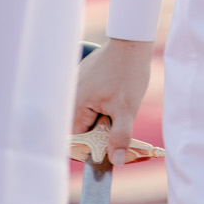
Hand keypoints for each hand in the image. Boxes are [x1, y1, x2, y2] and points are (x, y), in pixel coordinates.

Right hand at [74, 36, 154, 165]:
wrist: (132, 42)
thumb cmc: (128, 74)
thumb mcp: (127, 109)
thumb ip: (119, 136)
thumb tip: (114, 161)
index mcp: (76, 104)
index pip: (79, 138)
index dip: (93, 147)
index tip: (108, 149)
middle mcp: (71, 94)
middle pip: (83, 125)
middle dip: (100, 129)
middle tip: (118, 121)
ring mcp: (77, 84)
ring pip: (88, 112)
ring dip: (102, 115)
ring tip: (118, 104)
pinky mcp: (85, 77)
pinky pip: (90, 98)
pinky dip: (102, 102)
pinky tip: (115, 93)